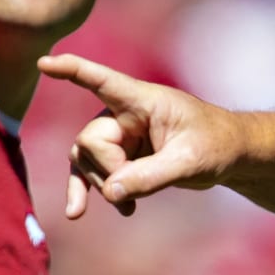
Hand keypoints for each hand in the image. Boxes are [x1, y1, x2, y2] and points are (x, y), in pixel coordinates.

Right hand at [40, 53, 242, 219]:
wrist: (228, 154)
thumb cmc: (217, 145)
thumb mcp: (191, 162)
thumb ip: (152, 176)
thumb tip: (109, 193)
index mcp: (144, 100)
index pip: (103, 81)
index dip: (73, 70)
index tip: (45, 62)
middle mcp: (124, 114)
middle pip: (90, 140)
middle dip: (108, 170)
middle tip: (136, 190)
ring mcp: (118, 135)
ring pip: (85, 159)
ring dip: (102, 185)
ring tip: (128, 208)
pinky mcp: (119, 156)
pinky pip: (88, 172)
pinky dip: (86, 191)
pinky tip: (77, 212)